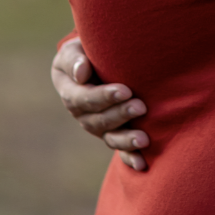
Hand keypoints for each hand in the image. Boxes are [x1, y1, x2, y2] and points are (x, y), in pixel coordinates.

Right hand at [51, 37, 149, 171]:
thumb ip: (75, 60)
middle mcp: (82, 114)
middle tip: (141, 107)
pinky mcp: (113, 134)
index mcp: (70, 92)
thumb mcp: (74, 49)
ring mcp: (98, 127)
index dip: (104, 97)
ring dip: (126, 140)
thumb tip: (81, 74)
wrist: (96, 63)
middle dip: (120, 115)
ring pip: (109, 137)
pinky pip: (120, 150)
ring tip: (144, 139)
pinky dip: (130, 158)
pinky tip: (142, 164)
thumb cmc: (86, 52)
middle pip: (99, 120)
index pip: (84, 98)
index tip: (125, 90)